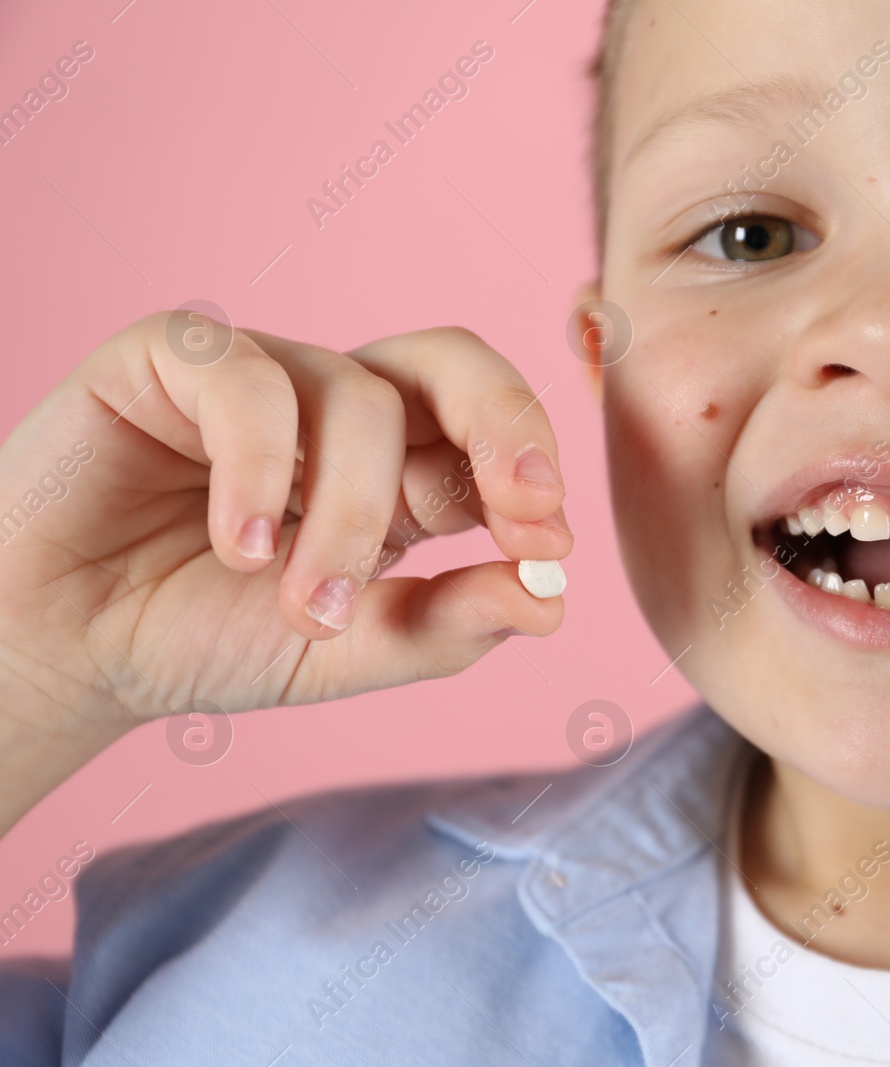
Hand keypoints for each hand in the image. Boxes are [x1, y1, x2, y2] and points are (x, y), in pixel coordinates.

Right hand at [0, 314, 570, 830]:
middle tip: (525, 509)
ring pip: (359, 398)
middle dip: (508, 425)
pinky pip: (248, 380)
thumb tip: (554, 598)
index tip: (548, 551)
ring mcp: (263, 376)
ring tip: (306, 605)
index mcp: (399, 472)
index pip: (492, 439)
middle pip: (455, 363)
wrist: (57, 650)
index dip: (533, 480)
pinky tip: (238, 546)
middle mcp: (341, 411)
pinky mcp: (172, 357)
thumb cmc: (197, 638)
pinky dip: (260, 469)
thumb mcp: (340, 652)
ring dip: (350, 516)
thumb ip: (444, 625)